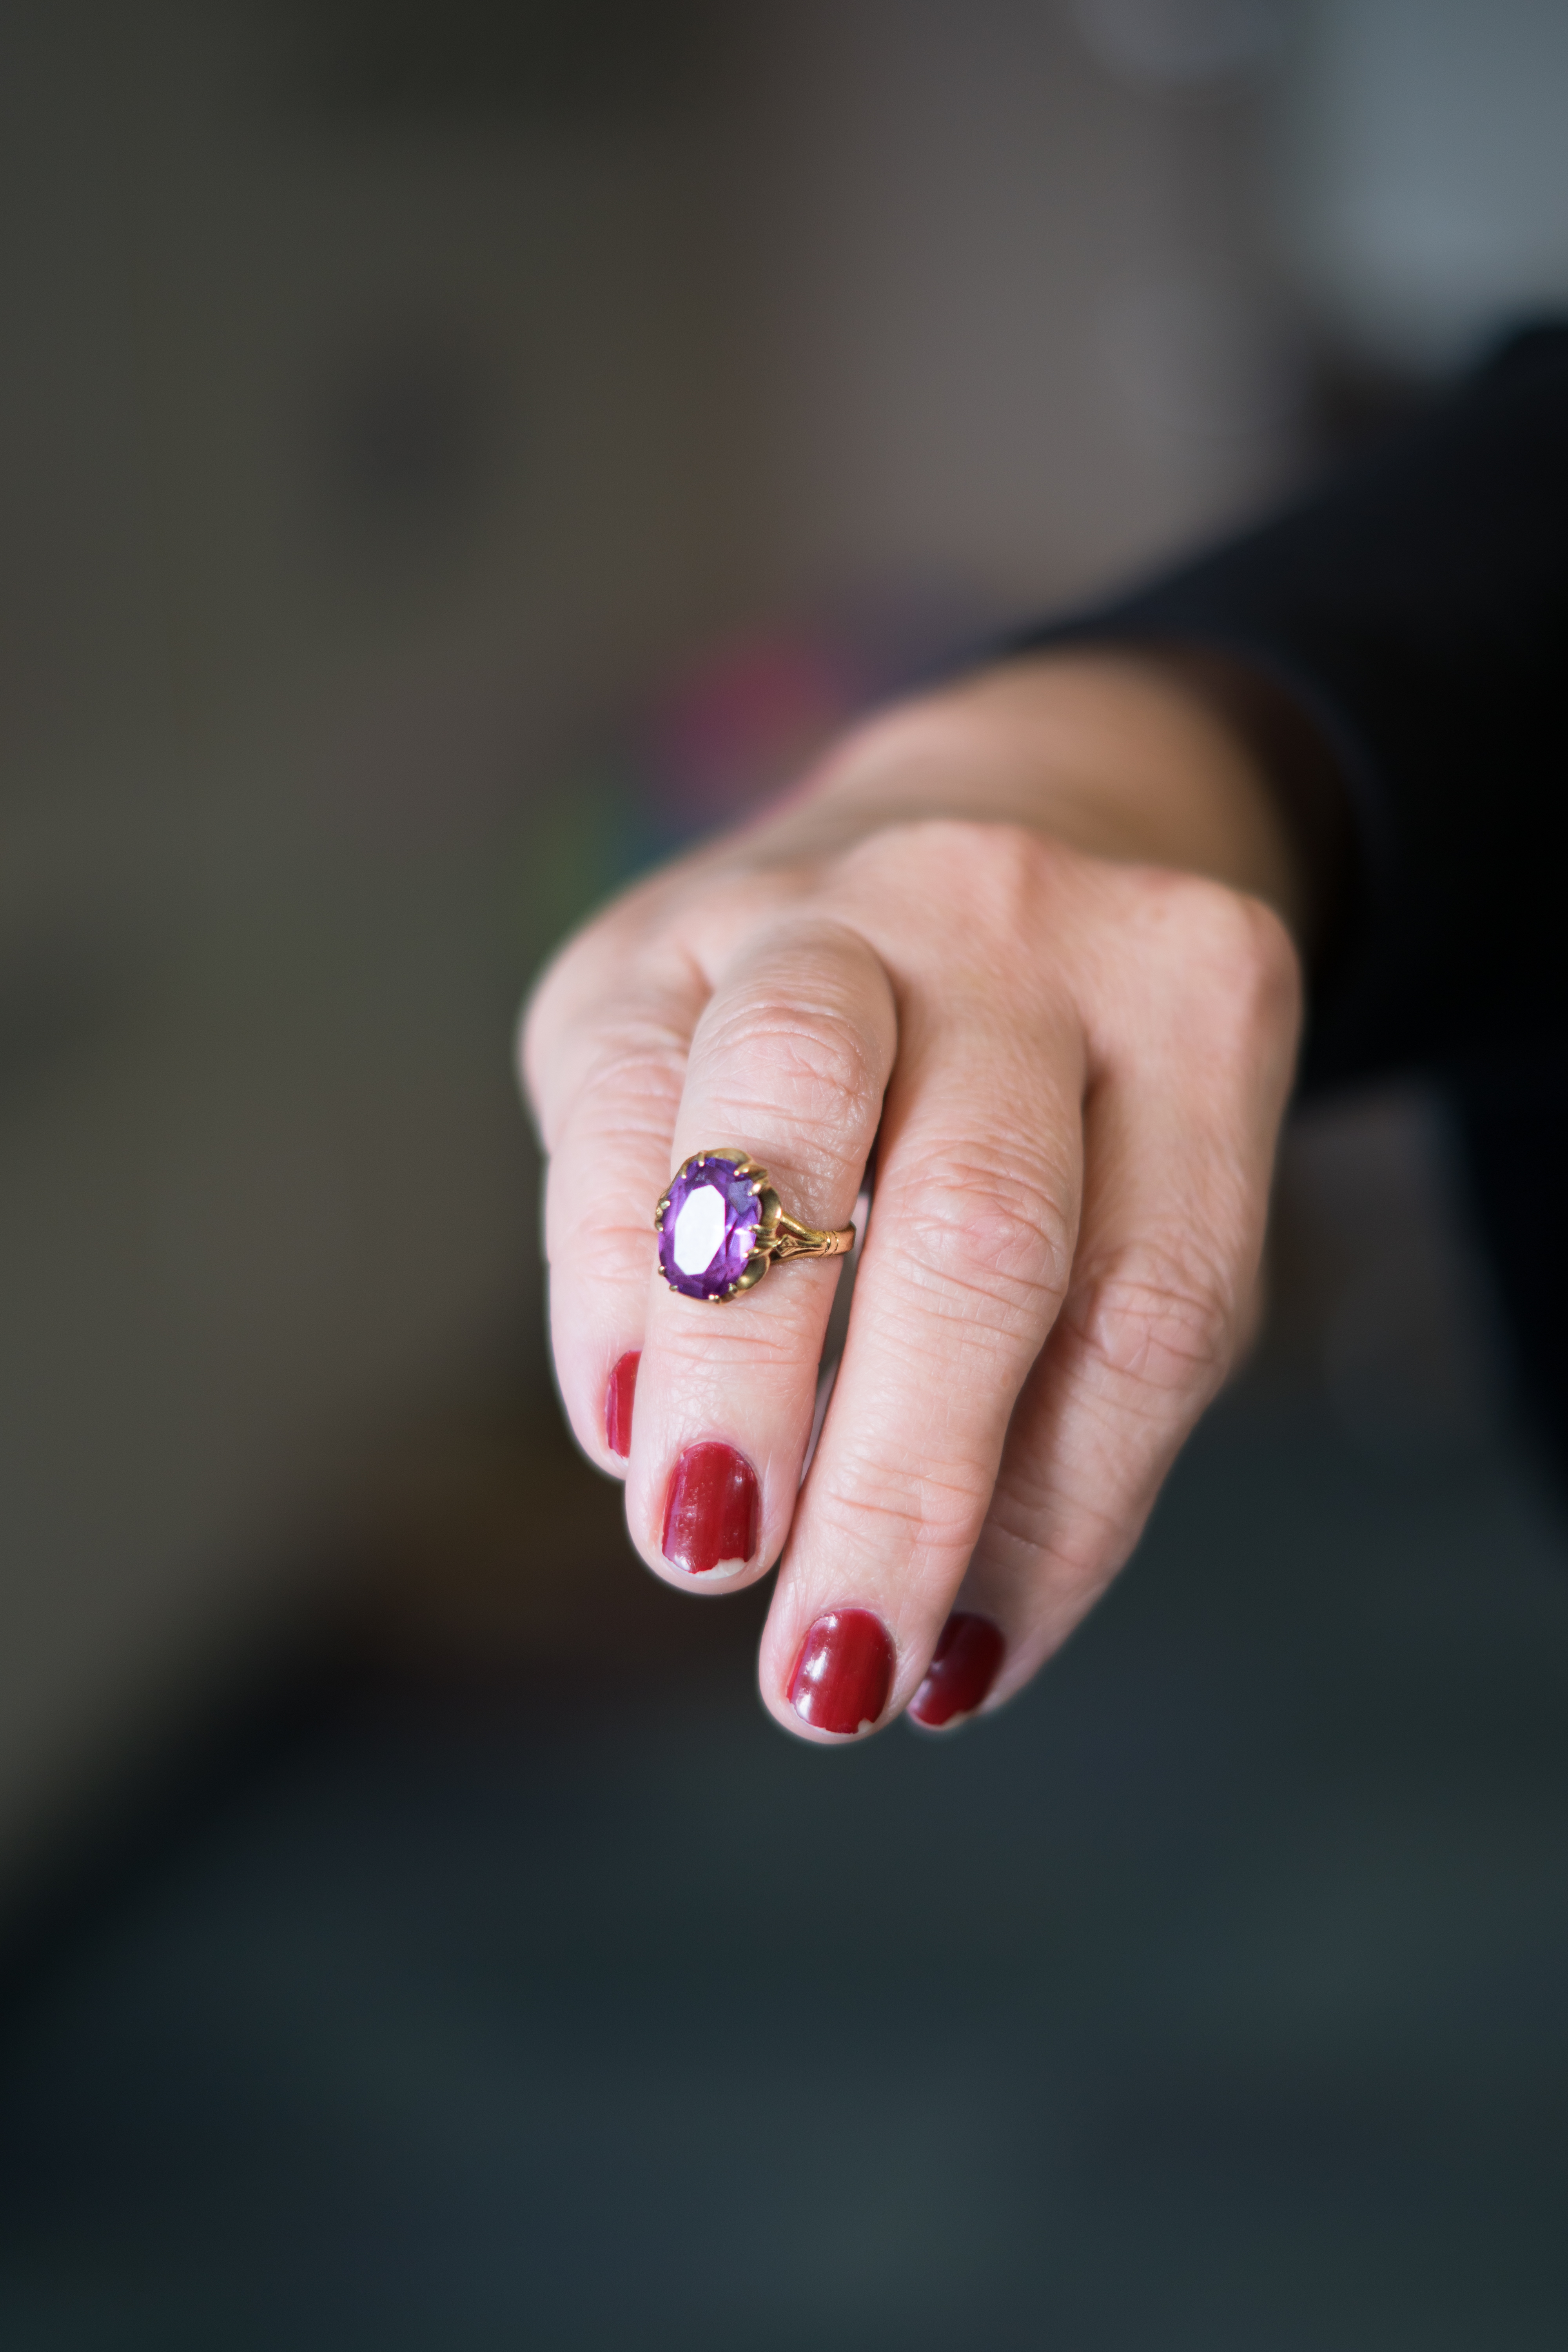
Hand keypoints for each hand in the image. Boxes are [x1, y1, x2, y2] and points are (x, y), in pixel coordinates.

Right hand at [522, 653, 1303, 1739]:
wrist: (964, 817)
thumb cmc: (1064, 1095)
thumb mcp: (1139, 1210)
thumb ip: (1074, 1409)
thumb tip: (942, 1663)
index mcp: (1194, 999)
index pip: (1150, 1307)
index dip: (1058, 1519)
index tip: (955, 1673)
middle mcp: (1011, 917)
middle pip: (976, 1224)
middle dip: (898, 1479)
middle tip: (827, 1670)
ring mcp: (821, 902)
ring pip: (778, 1130)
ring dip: (739, 1371)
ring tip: (706, 1550)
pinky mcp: (646, 937)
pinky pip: (618, 1120)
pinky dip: (615, 1291)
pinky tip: (626, 1427)